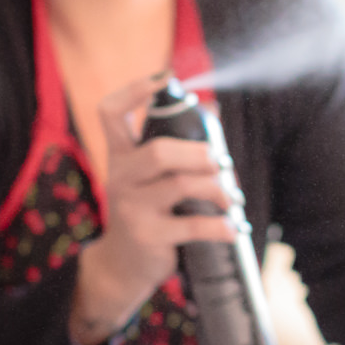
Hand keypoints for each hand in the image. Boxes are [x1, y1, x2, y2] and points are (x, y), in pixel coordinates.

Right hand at [69, 76, 238, 344]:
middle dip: (199, 153)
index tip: (165, 79)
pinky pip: (194, 226)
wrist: (122, 266)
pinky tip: (233, 227)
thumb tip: (212, 110)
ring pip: (181, 185)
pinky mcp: (149, 236)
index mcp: (120, 156)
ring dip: (217, 189)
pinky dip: (221, 225)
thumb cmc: (145, 212)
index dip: (134, 91)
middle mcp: (120, 177)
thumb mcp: (149, 179)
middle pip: (159, 151)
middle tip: (219, 163)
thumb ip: (175, 149)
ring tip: (231, 198)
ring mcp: (132, 208)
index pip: (111, 112)